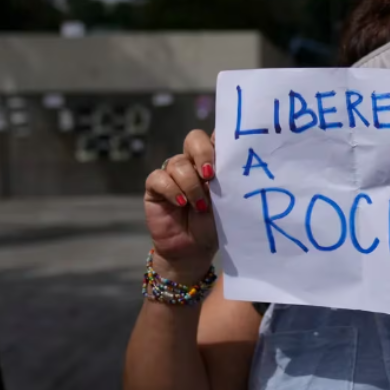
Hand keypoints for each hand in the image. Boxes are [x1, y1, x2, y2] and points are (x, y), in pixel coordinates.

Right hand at [144, 130, 217, 283]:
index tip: (231, 150)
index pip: (216, 138)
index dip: (221, 138)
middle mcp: (193, 163)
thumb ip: (228, 182)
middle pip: (194, 139)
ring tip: (200, 206)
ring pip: (178, 163)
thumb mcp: (227, 202)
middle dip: (203, 153)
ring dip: (191, 185)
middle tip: (211, 175)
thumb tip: (234, 166)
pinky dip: (171, 189)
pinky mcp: (155, 187)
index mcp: (214, 162)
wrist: (194, 251)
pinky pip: (159, 178)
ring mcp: (173, 174)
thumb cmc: (215, 226)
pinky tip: (181, 203)